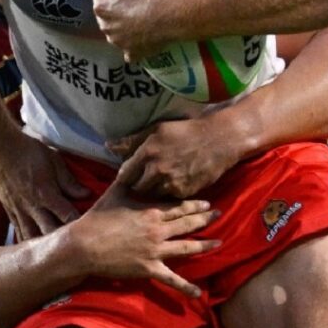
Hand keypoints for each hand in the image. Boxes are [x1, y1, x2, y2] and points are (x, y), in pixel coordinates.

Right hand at [0, 132, 90, 240]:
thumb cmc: (29, 152)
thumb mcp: (54, 160)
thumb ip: (69, 181)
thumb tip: (86, 194)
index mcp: (46, 194)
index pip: (67, 215)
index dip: (79, 224)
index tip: (91, 230)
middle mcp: (33, 207)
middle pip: (50, 232)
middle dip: (63, 241)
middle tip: (76, 246)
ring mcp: (19, 211)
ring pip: (32, 237)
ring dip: (43, 247)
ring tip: (55, 254)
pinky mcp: (9, 211)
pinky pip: (19, 231)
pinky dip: (27, 241)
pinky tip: (34, 249)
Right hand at [69, 181, 220, 297]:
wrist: (85, 244)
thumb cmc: (98, 217)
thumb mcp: (114, 192)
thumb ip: (127, 177)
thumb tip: (132, 163)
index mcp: (151, 211)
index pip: (179, 207)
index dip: (195, 205)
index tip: (207, 203)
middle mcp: (158, 229)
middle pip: (187, 224)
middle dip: (205, 219)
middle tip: (219, 215)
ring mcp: (155, 250)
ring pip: (186, 247)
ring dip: (204, 245)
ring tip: (219, 242)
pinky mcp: (149, 268)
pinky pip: (171, 279)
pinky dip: (186, 287)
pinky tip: (198, 293)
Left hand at [93, 0, 172, 62]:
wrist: (167, 17)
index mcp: (103, 7)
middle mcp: (107, 27)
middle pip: (105, 17)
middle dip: (111, 10)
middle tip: (123, 2)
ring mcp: (120, 42)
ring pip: (116, 36)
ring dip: (121, 29)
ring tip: (132, 21)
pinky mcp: (134, 53)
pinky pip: (131, 54)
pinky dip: (133, 50)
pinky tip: (139, 46)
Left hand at [110, 117, 242, 197]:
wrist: (219, 139)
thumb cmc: (186, 131)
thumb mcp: (157, 129)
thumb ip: (131, 140)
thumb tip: (108, 146)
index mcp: (148, 152)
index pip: (125, 175)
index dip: (126, 177)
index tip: (128, 177)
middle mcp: (157, 170)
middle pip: (137, 188)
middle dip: (138, 186)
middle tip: (144, 181)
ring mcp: (171, 183)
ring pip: (153, 195)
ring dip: (154, 191)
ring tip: (160, 182)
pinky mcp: (184, 192)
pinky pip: (170, 198)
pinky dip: (169, 193)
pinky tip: (175, 182)